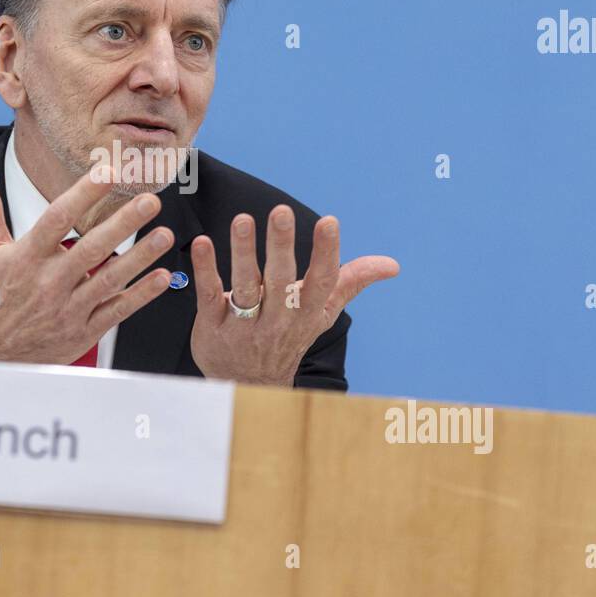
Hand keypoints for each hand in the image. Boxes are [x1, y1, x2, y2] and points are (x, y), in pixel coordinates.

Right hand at [0, 163, 175, 364]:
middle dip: (123, 223)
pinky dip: (140, 296)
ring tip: (165, 234)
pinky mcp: (83, 331)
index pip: (57, 219)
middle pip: (91, 248)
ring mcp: (68, 308)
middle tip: (150, 201)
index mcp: (26, 258)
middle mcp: (49, 282)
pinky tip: (162, 277)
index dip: (83, 195)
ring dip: (140, 257)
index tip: (108, 172)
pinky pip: (116, 311)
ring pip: (110, 279)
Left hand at [190, 205, 398, 385]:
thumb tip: (393, 265)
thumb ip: (352, 282)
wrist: (248, 385)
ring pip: (245, 286)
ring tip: (242, 220)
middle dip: (282, 246)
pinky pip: (209, 295)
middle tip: (281, 211)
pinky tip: (202, 244)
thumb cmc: (288, 336)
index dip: (327, 253)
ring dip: (243, 252)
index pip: (321, 282)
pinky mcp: (212, 325)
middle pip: (281, 280)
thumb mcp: (322, 314)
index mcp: (306, 313)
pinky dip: (206, 270)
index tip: (330, 222)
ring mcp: (244, 324)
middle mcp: (277, 320)